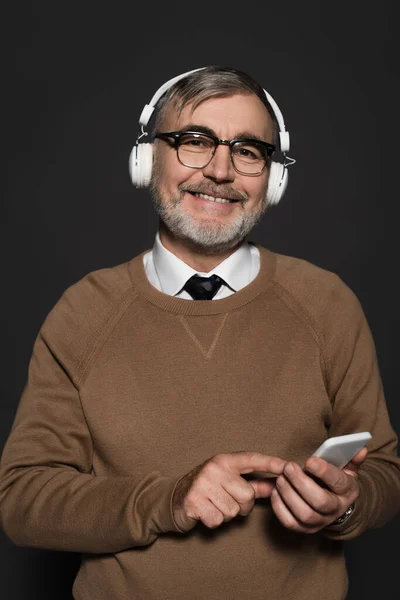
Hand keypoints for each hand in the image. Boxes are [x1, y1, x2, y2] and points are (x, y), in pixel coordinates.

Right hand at [172, 451, 286, 531]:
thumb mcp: (228, 481)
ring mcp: (202, 483)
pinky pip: (218, 520)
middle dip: (242, 505)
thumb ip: (253, 484)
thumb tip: (278, 485)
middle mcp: (214, 468)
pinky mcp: (194, 500)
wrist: (172, 498)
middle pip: (247, 495)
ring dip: (226, 514)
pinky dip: (213, 522)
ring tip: (214, 505)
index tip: (287, 465)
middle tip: (227, 501)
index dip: (270, 462)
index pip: (252, 459)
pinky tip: (205, 513)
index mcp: (224, 460)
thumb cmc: (207, 489)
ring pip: (233, 510)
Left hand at [270, 447, 367, 533]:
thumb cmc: (337, 482)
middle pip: (320, 501)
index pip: (338, 482)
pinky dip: (279, 507)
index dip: (324, 471)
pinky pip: (290, 522)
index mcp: (347, 491)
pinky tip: (276, 491)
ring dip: (288, 494)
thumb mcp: (348, 469)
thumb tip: (361, 449)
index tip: (309, 460)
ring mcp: (320, 521)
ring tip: (280, 478)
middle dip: (301, 483)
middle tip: (288, 467)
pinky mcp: (305, 528)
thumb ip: (351, 458)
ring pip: (304, 514)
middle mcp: (335, 509)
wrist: (336, 506)